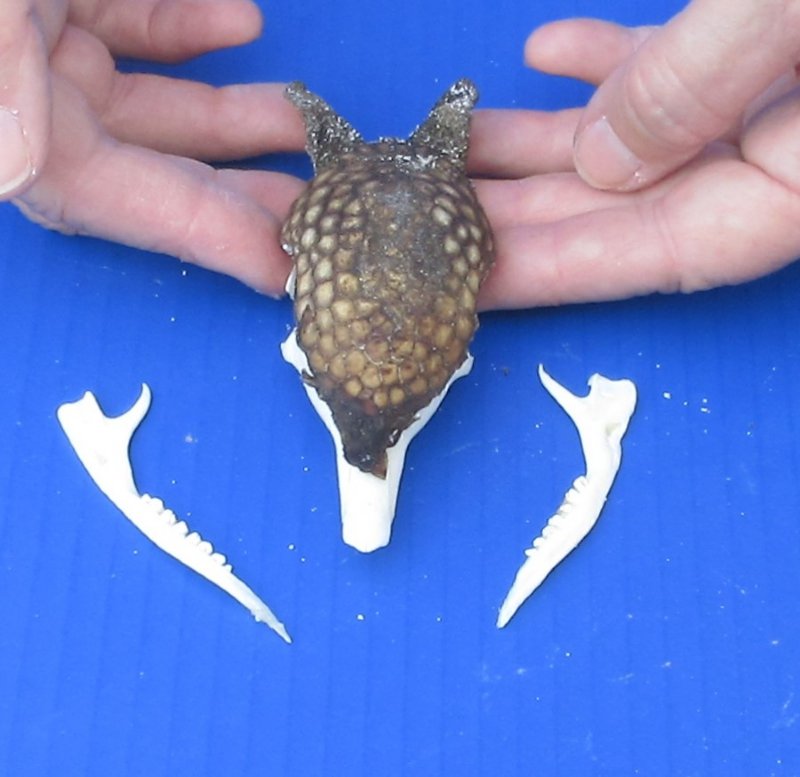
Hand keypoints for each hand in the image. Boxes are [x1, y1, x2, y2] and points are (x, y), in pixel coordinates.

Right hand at [1, 0, 305, 294]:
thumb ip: (5, 79)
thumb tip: (18, 172)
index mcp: (12, 131)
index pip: (129, 207)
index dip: (213, 239)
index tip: (285, 269)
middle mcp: (34, 108)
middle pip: (156, 171)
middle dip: (243, 193)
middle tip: (322, 208)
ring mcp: (47, 56)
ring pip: (156, 103)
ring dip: (234, 114)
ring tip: (306, 121)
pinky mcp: (53, 7)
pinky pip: (129, 27)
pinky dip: (183, 31)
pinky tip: (240, 23)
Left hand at [470, 2, 799, 309]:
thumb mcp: (785, 12)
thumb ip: (697, 83)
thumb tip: (600, 157)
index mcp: (791, 188)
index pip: (648, 255)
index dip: (549, 272)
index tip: (471, 283)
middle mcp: (763, 159)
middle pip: (615, 206)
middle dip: (517, 212)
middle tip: (430, 214)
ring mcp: (753, 105)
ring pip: (622, 138)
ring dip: (534, 140)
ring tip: (455, 141)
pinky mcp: (745, 48)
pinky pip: (657, 68)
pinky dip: (597, 63)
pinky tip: (539, 52)